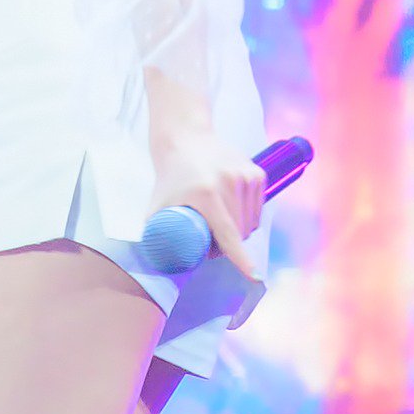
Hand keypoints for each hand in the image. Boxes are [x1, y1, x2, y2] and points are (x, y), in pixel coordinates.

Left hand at [147, 132, 265, 279]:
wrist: (186, 137)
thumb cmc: (170, 175)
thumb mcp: (158, 204)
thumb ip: (155, 232)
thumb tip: (156, 261)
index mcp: (207, 193)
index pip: (229, 234)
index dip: (241, 258)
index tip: (253, 276)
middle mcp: (230, 183)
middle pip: (240, 233)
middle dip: (228, 246)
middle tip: (210, 242)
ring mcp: (246, 176)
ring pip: (252, 223)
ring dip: (240, 233)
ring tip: (220, 225)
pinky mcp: (257, 173)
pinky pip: (258, 209)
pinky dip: (248, 217)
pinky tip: (232, 209)